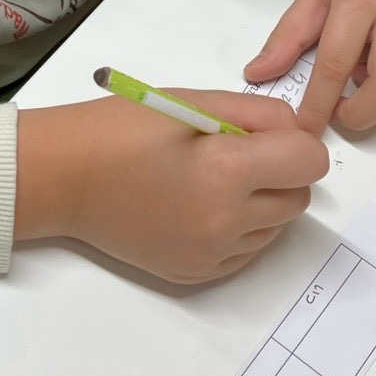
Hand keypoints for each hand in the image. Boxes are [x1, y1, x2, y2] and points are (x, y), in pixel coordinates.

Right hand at [15, 90, 328, 283]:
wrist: (65, 178)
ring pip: (277, 227)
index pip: (310, 162)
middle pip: (300, 198)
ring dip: (263, 202)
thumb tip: (298, 133)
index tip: (266, 134)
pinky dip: (239, 228)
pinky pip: (248, 251)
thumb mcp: (195, 101)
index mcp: (227, 170)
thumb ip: (259, 115)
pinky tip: (201, 204)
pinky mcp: (197, 274)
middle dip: (283, 172)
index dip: (295, 142)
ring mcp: (212, 255)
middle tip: (239, 153)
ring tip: (214, 179)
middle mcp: (226, 221)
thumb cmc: (124, 128)